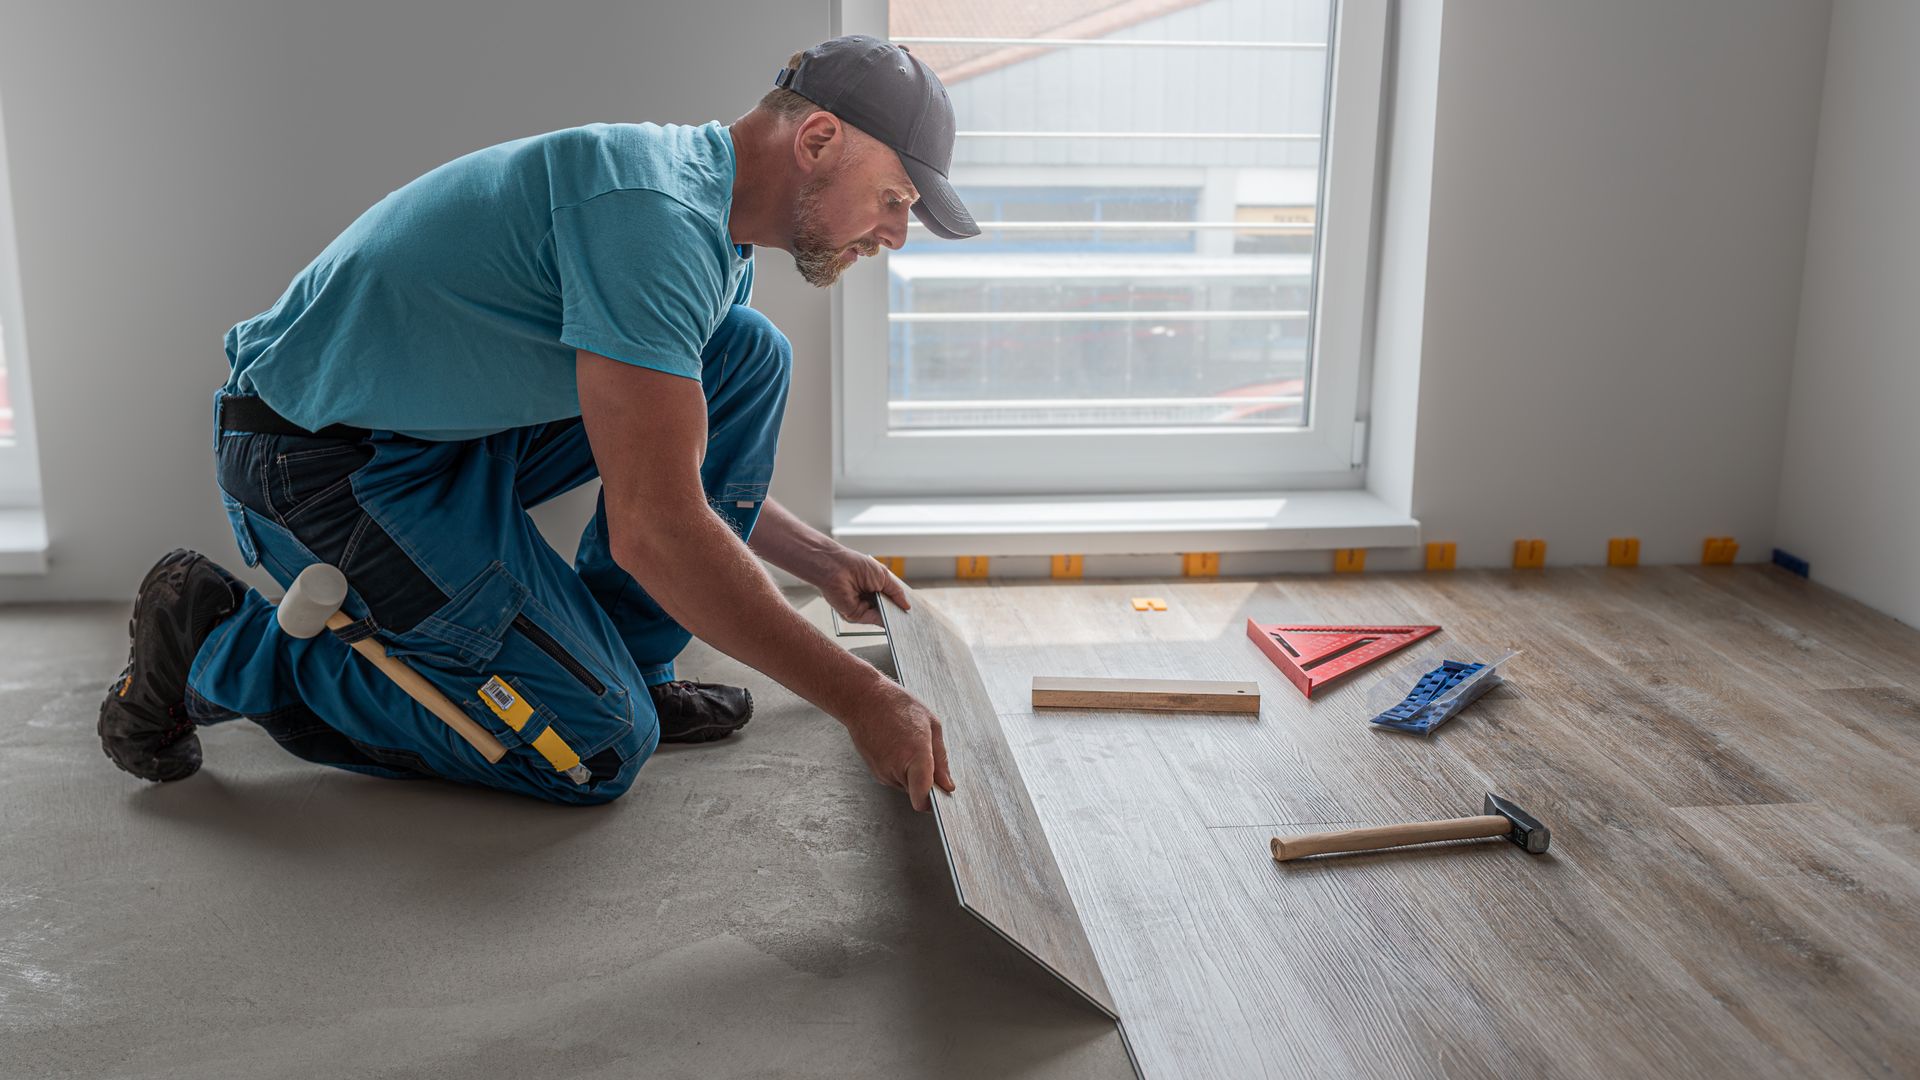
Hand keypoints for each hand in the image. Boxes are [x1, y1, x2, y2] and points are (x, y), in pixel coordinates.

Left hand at [818, 548, 909, 626]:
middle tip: (912, 618)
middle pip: (886, 610)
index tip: (911, 611)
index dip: (900, 604)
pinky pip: (873, 621)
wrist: (836, 568)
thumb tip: (907, 606)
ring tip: (907, 620)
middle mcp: (868, 598)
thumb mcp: (883, 576)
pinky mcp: (855, 615)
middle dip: (898, 614)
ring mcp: (862, 607)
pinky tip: (894, 621)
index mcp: (874, 586)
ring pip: (881, 617)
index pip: (890, 599)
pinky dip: (884, 622)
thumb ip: (896, 592)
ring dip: (893, 619)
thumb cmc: (855, 565)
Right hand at [844, 683, 954, 811]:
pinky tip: (898, 747)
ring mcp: (883, 773)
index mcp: (916, 755)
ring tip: (909, 745)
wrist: (863, 700)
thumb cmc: (897, 705)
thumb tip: (947, 784)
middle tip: (928, 755)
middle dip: (927, 781)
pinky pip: (896, 778)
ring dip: (913, 773)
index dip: (934, 803)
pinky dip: (901, 769)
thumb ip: (941, 758)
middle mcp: (897, 769)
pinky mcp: (875, 772)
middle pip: (919, 793)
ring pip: (907, 786)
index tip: (942, 796)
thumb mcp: (931, 724)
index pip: (923, 798)